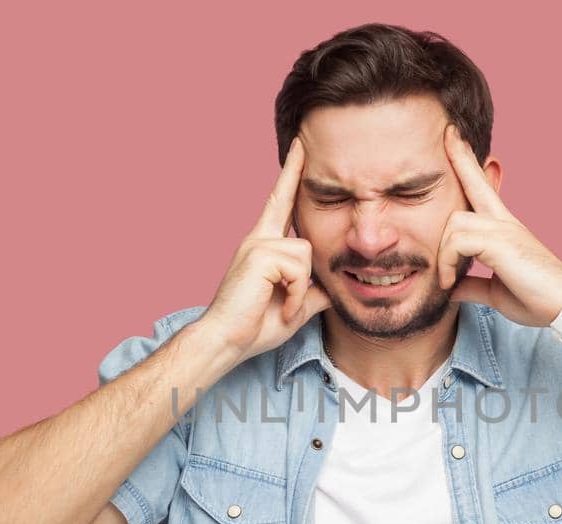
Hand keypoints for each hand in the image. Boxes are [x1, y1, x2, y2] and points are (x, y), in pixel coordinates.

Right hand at [198, 136, 332, 363]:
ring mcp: (257, 244)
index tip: (301, 145)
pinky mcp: (259, 254)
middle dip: (297, 185)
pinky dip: (295, 294)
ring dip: (301, 287)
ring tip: (284, 306)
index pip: (280, 201)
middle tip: (292, 234)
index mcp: (264, 245)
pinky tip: (281, 307)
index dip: (291, 173)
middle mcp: (258, 238)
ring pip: (306, 252)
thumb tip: (337, 285)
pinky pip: (299, 268)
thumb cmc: (255, 326)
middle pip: (293, 211)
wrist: (225, 340)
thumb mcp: (295, 305)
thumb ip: (314, 290)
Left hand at [438, 124, 561, 327]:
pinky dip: (446, 263)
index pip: (482, 185)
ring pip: (454, 222)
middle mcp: (505, 222)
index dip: (466, 159)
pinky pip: (458, 241)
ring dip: (442, 254)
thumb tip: (452, 288)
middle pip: (470, 186)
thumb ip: (473, 284)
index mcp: (505, 229)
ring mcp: (504, 229)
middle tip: (444, 143)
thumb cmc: (538, 300)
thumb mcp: (497, 292)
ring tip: (444, 279)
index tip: (453, 134)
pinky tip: (448, 282)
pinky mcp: (501, 242)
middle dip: (458, 160)